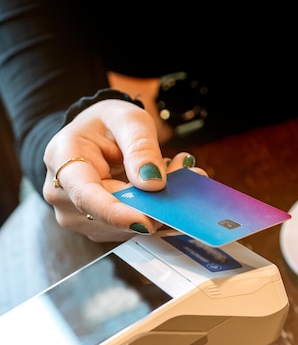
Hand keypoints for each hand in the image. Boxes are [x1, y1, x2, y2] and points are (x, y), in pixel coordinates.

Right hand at [43, 99, 206, 241]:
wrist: (94, 134)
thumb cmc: (106, 123)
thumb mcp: (127, 119)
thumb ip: (140, 147)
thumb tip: (153, 183)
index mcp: (62, 161)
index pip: (86, 196)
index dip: (117, 214)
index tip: (147, 221)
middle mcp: (63, 195)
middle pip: (112, 212)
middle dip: (154, 198)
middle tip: (187, 172)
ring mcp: (77, 215)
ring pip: (125, 224)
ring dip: (157, 204)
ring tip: (175, 170)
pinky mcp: (96, 226)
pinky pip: (130, 226)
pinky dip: (153, 209)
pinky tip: (163, 185)